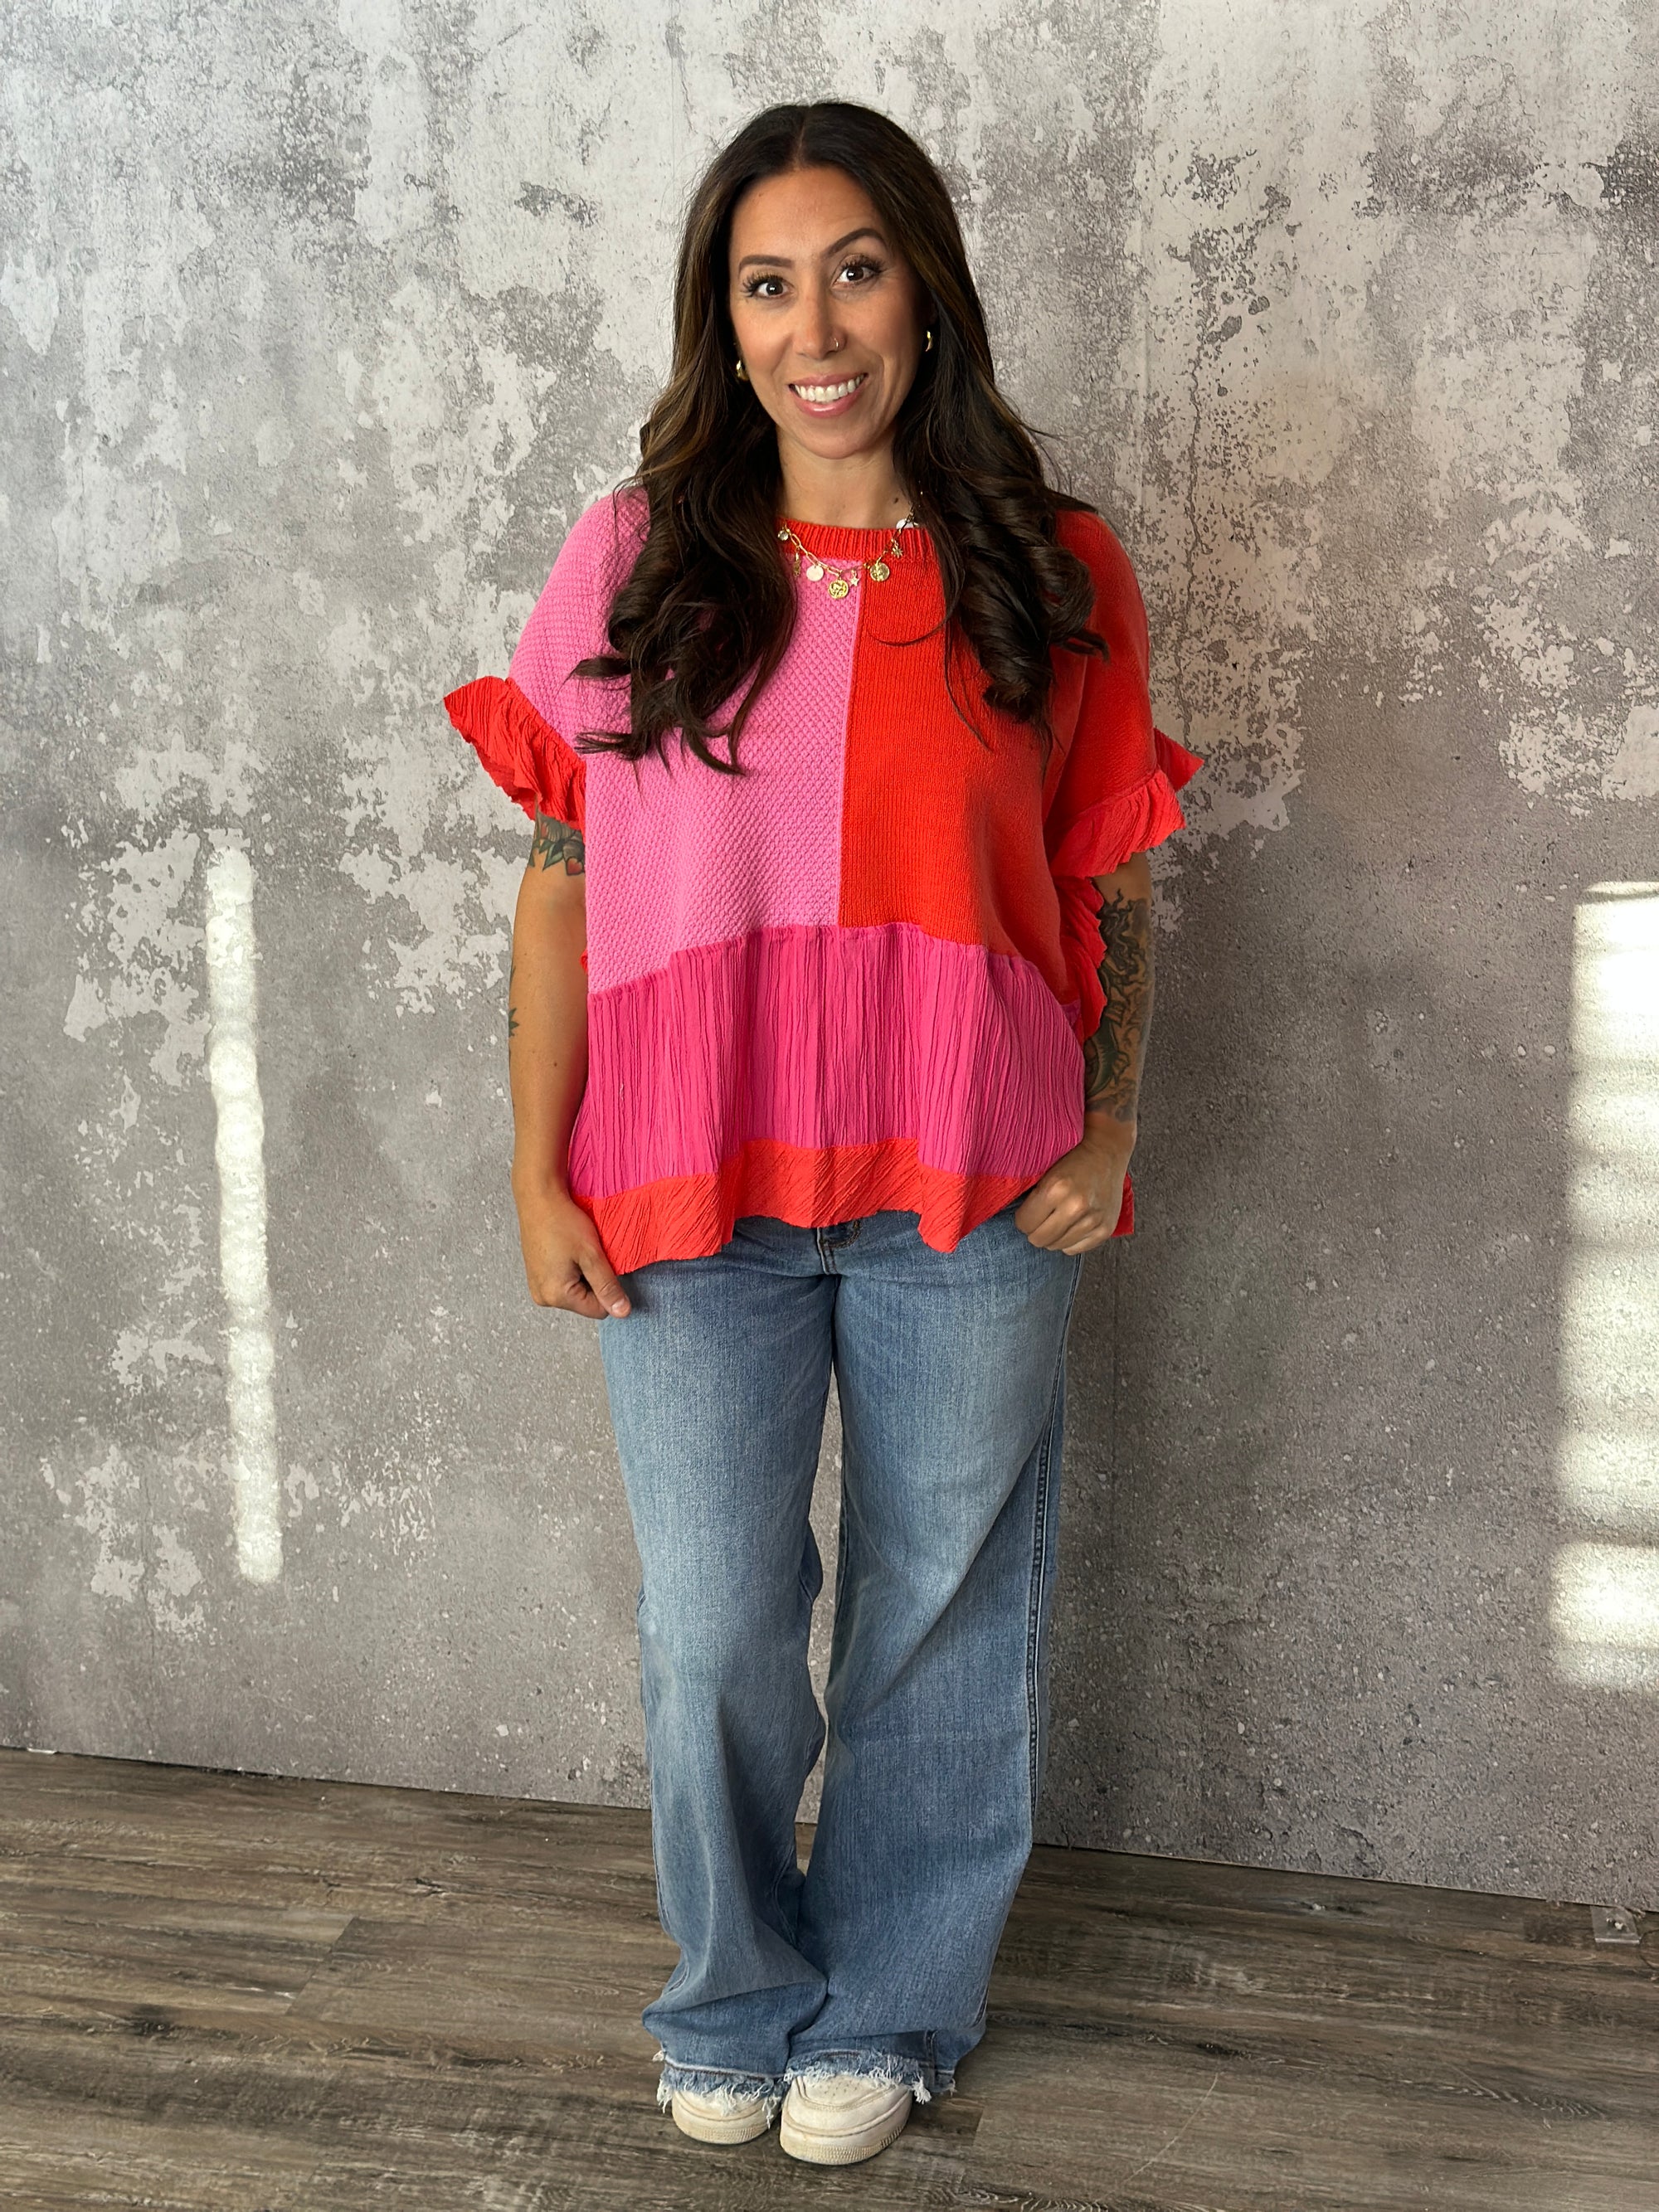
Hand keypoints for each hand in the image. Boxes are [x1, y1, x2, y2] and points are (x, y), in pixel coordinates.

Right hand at [512, 1172, 631, 1317]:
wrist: (538, 1198)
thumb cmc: (563, 1222)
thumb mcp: (592, 1256)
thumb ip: (608, 1287)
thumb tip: (622, 1312)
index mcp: (556, 1296)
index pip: (598, 1310)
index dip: (608, 1288)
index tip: (603, 1263)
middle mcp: (543, 1297)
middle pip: (585, 1302)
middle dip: (593, 1280)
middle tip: (587, 1254)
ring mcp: (537, 1286)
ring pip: (575, 1291)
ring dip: (583, 1274)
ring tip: (576, 1250)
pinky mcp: (536, 1275)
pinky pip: (563, 1281)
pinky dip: (571, 1269)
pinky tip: (568, 1250)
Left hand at [1013, 1117, 1135, 1253]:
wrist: (1107, 1153)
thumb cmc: (1072, 1160)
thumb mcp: (1046, 1170)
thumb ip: (1031, 1195)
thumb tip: (1016, 1222)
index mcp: (1056, 1188)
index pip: (1024, 1223)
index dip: (1023, 1218)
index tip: (1027, 1212)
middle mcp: (1076, 1206)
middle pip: (1039, 1239)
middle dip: (1035, 1230)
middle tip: (1040, 1219)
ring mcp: (1093, 1220)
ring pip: (1056, 1246)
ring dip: (1053, 1236)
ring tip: (1057, 1220)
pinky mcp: (1105, 1229)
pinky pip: (1075, 1249)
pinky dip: (1070, 1240)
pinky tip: (1071, 1225)